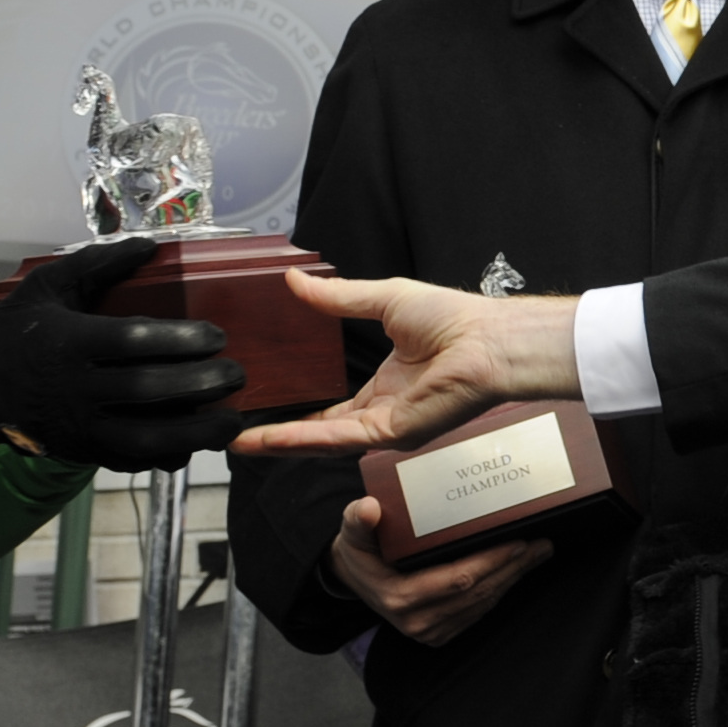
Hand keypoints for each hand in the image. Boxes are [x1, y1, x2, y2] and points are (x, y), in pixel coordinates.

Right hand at [0, 236, 245, 472]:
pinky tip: (195, 443)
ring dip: (194, 432)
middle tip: (236, 374)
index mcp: (69, 341)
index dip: (182, 340)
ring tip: (231, 421)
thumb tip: (149, 244)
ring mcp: (78, 426)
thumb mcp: (47, 286)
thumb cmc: (16, 333)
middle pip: (146, 391)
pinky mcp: (81, 452)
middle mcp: (74, 387)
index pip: (134, 341)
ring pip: (143, 437)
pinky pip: (130, 461)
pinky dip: (166, 456)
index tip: (218, 336)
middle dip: (200, 384)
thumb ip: (98, 264)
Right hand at [233, 280, 583, 455]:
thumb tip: (295, 282)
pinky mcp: (393, 433)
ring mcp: (388, 426)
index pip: (332, 409)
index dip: (298, 414)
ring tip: (240, 444)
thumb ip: (337, 298)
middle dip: (279, 437)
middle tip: (238, 435)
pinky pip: (339, 439)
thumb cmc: (457, 319)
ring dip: (280, 443)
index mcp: (386, 386)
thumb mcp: (383, 301)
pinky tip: (271, 439)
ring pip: (323, 442)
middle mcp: (384, 411)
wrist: (489, 338)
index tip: (263, 410)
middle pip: (321, 433)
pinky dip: (302, 439)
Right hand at [327, 500, 551, 646]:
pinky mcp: (440, 633)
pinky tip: (516, 570)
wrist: (352, 578)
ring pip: (483, 604)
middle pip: (478, 592)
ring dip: (513, 578)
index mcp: (399, 596)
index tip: (517, 541)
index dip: (491, 561)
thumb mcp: (351, 531)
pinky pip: (478, 612)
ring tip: (537, 553)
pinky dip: (500, 590)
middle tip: (541, 544)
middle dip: (513, 567)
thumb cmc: (358, 550)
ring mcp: (430, 631)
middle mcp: (417, 620)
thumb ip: (358, 519)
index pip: (458, 579)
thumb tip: (369, 508)